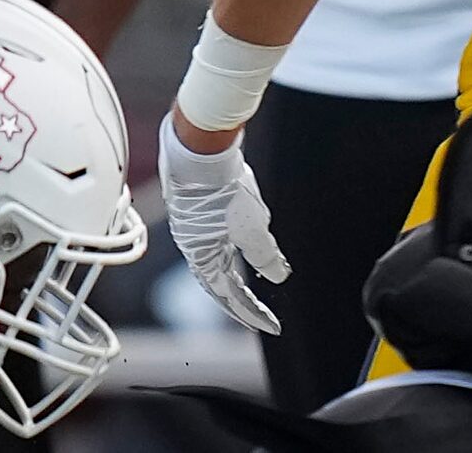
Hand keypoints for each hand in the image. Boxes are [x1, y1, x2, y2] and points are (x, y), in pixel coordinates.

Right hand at [160, 117, 287, 332]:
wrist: (199, 147)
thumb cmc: (219, 188)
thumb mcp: (253, 228)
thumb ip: (266, 256)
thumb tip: (278, 274)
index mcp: (201, 256)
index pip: (228, 295)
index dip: (251, 313)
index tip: (269, 325)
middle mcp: (193, 243)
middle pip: (219, 280)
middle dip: (241, 297)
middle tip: (260, 312)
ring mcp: (193, 223)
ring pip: (217, 256)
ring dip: (236, 270)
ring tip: (255, 279)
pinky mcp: (197, 203)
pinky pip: (215, 234)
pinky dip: (231, 245)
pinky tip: (241, 237)